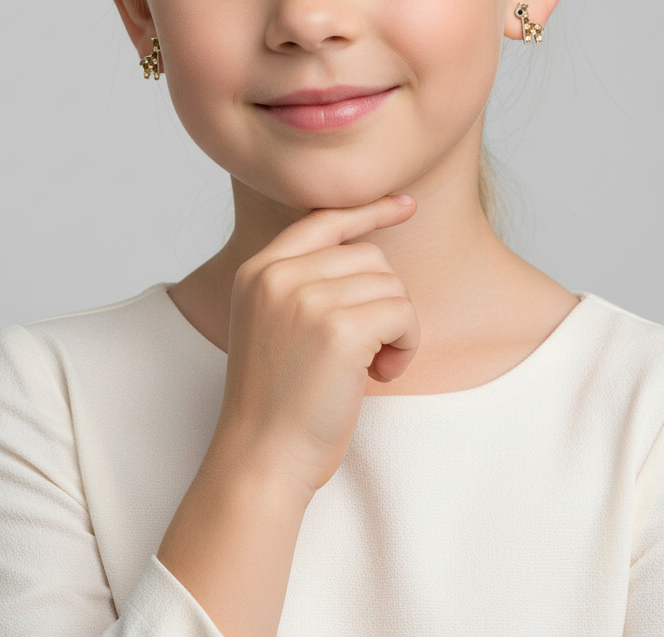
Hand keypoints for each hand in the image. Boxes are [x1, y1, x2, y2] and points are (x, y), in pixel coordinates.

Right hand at [211, 194, 418, 497]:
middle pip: (370, 256)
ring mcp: (307, 299)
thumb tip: (370, 249)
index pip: (323, 219)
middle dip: (384, 300)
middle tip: (368, 350)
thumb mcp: (273, 324)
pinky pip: (403, 314)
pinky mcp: (339, 329)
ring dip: (397, 329)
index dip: (370, 210)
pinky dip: (406, 346)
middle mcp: (278, 275)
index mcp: (257, 270)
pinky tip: (381, 375)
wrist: (260, 458)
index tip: (405, 204)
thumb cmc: (277, 401)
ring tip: (370, 367)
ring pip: (392, 285)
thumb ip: (305, 283)